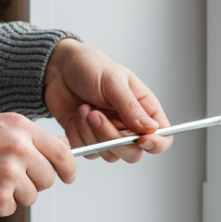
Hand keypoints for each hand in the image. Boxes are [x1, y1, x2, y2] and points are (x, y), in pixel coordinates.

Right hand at [0, 113, 75, 215]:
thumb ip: (29, 136)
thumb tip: (62, 147)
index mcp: (19, 128)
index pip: (61, 151)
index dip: (68, 167)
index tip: (67, 175)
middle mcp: (18, 149)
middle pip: (47, 178)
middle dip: (33, 182)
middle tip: (10, 177)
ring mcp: (8, 174)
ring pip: (30, 197)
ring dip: (13, 195)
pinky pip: (10, 208)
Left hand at [42, 38, 171, 162]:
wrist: (58, 68)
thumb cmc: (90, 67)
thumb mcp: (113, 81)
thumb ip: (131, 107)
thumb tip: (151, 129)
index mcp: (143, 108)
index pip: (162, 136)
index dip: (156, 143)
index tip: (142, 140)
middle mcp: (128, 125)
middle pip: (133, 152)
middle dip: (112, 138)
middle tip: (95, 116)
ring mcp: (108, 134)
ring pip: (108, 154)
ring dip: (92, 134)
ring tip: (84, 109)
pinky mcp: (88, 138)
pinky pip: (88, 151)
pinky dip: (79, 135)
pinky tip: (76, 115)